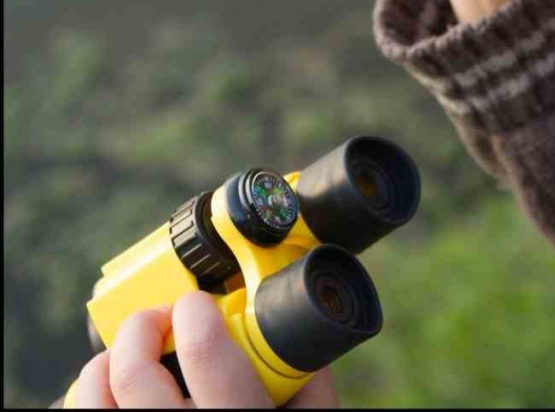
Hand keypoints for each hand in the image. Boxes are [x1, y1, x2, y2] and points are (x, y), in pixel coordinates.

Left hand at [71, 292, 337, 407]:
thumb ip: (310, 385)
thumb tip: (296, 343)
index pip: (204, 351)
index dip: (197, 311)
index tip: (202, 305)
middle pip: (133, 372)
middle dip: (142, 327)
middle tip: (162, 319)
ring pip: (91, 402)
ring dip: (106, 365)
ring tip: (130, 355)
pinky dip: (92, 404)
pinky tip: (118, 398)